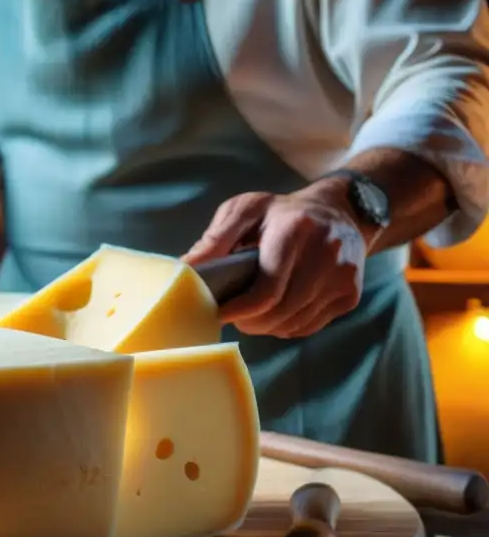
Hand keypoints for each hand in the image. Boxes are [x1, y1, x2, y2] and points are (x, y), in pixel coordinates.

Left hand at [182, 184, 368, 338]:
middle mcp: (326, 254)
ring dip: (266, 325)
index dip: (238, 310)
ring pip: (293, 323)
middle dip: (249, 321)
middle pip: (279, 312)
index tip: (217, 312)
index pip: (266, 290)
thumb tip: (186, 268)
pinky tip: (277, 309)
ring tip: (252, 311)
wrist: (342, 212)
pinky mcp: (350, 295)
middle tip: (232, 315)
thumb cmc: (282, 213)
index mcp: (296, 230)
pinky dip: (286, 326)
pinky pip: (309, 326)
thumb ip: (216, 238)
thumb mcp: (246, 210)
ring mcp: (342, 277)